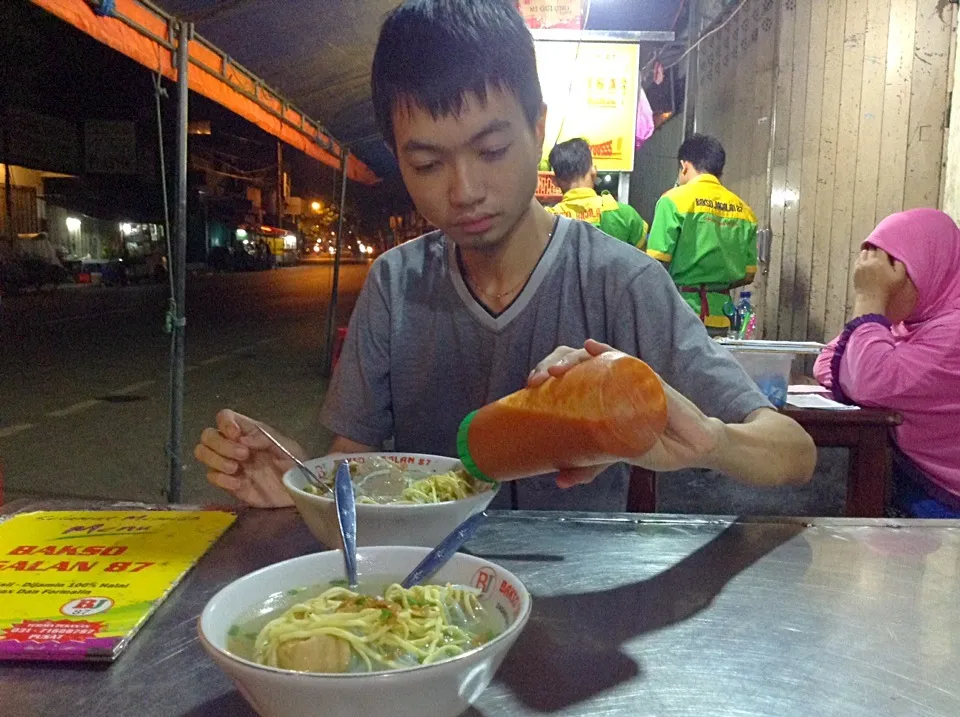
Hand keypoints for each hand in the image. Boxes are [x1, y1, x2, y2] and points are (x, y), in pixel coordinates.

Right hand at [194, 409, 300, 507]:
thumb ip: (265, 439)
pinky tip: (238, 483)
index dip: (225, 423)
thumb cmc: (294, 464)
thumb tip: (243, 440)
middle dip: (221, 444)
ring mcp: (228, 463)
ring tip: (236, 469)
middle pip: (208, 435)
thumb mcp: (286, 447)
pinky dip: (221, 479)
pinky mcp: (228, 483)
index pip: (225, 417)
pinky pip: (211, 477)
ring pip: (203, 453)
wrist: (297, 492)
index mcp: (248, 431)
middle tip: (243, 455)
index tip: (236, 435)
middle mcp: (233, 444)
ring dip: (216, 460)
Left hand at [528, 341, 723, 487]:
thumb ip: (586, 464)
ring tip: (556, 370)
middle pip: (572, 363)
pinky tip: (592, 347)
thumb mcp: (610, 456)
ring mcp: (625, 376)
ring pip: (592, 358)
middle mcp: (606, 380)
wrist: (690, 448)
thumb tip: (559, 480)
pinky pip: (623, 360)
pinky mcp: (646, 379)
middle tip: (537, 381)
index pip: (563, 375)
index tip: (529, 387)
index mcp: (593, 393)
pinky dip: (606, 351)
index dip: (543, 376)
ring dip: (571, 358)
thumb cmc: (648, 443)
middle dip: (549, 366)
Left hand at [853, 247, 906, 309]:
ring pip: (863, 253)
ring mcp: (861, 265)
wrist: (871, 299)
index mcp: (880, 261)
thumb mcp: (900, 277)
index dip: (883, 245)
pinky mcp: (855, 271)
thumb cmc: (887, 289)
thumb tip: (896, 257)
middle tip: (878, 247)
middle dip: (875, 247)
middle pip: (872, 249)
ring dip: (868, 252)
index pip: (881, 248)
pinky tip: (864, 259)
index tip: (885, 246)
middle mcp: (869, 261)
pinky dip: (861, 258)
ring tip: (871, 252)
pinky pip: (858, 260)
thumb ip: (900, 265)